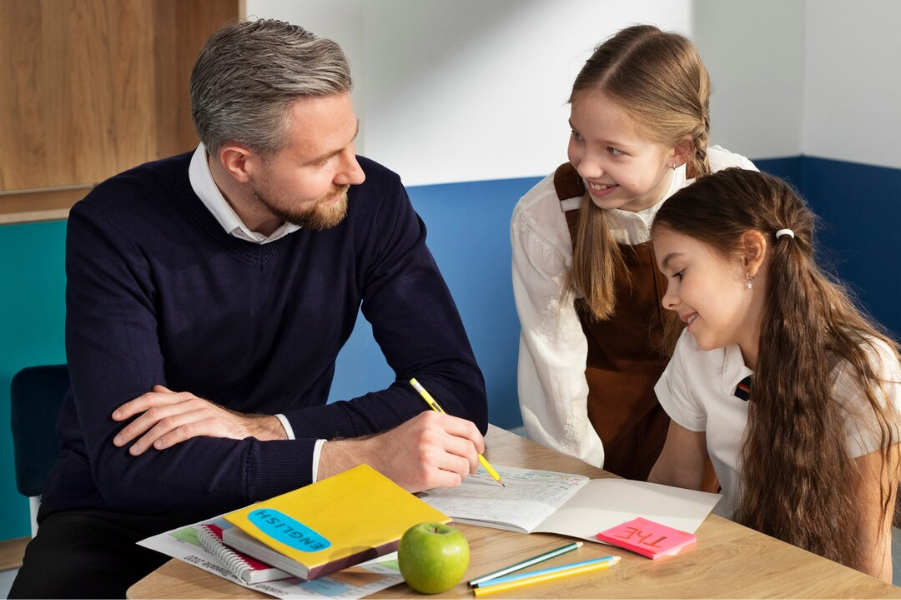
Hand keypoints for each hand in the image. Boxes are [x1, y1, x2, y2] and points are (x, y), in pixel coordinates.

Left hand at [112, 385, 286, 454]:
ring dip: (146, 437)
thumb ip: (173, 400)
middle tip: (118, 441)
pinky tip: (158, 448)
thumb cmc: (214, 424)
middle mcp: (190, 402)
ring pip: (166, 422)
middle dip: (133, 427)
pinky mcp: (211, 426)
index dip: (131, 406)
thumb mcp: (192, 409)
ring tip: (134, 450)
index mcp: (183, 398)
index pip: (151, 398)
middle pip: (155, 411)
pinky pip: (185, 431)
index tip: (114, 418)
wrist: (245, 431)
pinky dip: (169, 439)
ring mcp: (202, 413)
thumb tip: (154, 390)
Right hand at [319, 411, 483, 491]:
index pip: (469, 428)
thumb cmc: (399, 446)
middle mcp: (432, 434)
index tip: (480, 450)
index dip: (479, 442)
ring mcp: (429, 455)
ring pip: (463, 466)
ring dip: (460, 473)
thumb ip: (445, 432)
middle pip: (469, 449)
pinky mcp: (426, 475)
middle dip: (474, 462)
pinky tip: (440, 479)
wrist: (374, 461)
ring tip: (448, 473)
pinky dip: (451, 482)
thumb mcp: (421, 427)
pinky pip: (454, 480)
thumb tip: (475, 446)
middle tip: (470, 468)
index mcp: (432, 419)